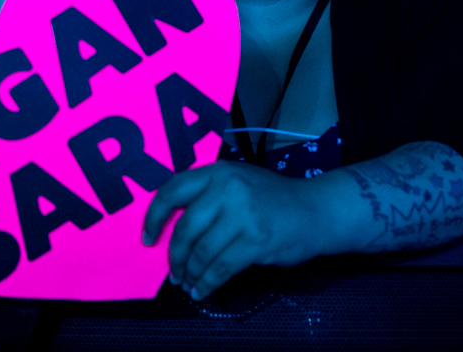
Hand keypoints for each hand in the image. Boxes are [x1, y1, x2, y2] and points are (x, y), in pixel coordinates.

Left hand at [141, 162, 321, 300]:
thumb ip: (208, 197)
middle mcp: (227, 189)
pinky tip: (203, 290)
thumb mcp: (238, 183)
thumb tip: (171, 228)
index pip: (173, 190)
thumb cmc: (273, 200)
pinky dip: (208, 282)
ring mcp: (243, 214)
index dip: (154, 216)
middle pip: (186, 228)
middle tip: (173, 272)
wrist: (316, 211)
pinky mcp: (256, 240)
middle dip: (174, 255)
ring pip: (202, 251)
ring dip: (191, 272)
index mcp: (218, 172)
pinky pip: (221, 268)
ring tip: (187, 283)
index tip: (147, 238)